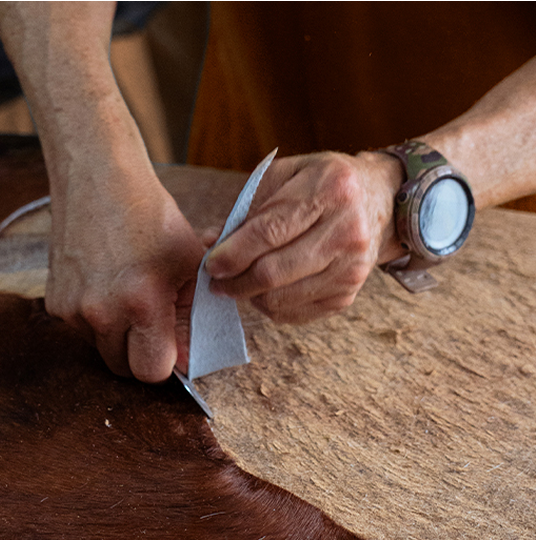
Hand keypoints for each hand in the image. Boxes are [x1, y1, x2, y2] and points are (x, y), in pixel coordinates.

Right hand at [44, 163, 203, 382]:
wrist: (98, 179)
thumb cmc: (151, 218)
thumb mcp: (189, 265)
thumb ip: (192, 317)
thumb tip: (190, 359)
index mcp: (141, 303)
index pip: (153, 371)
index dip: (168, 363)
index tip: (174, 346)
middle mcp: (102, 312)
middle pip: (124, 368)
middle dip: (142, 354)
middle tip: (153, 325)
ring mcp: (73, 309)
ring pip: (102, 349)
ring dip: (118, 337)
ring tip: (129, 297)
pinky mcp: (54, 302)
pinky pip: (81, 330)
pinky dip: (96, 319)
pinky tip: (106, 286)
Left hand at [205, 151, 402, 322]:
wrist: (379, 201)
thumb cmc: (321, 185)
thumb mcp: (287, 176)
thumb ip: (247, 209)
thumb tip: (210, 243)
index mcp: (330, 189)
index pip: (270, 232)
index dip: (234, 253)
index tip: (210, 265)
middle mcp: (347, 231)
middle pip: (275, 272)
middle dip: (236, 282)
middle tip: (217, 282)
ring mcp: (351, 268)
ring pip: (282, 299)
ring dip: (251, 296)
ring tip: (239, 284)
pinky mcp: (347, 295)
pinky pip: (295, 313)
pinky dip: (271, 307)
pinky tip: (265, 291)